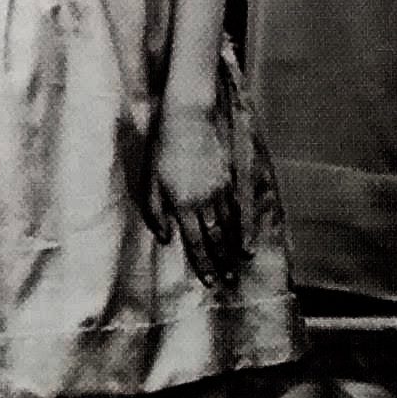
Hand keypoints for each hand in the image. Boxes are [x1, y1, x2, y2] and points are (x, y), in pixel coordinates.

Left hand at [150, 95, 242, 286]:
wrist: (190, 115)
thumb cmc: (163, 146)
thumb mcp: (149, 180)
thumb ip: (155, 213)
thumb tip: (165, 240)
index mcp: (182, 204)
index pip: (195, 243)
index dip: (203, 264)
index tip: (210, 281)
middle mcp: (205, 201)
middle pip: (216, 239)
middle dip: (222, 262)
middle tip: (229, 282)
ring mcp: (221, 189)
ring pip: (230, 225)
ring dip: (234, 248)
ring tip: (238, 265)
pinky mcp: (231, 177)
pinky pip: (239, 208)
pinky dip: (243, 226)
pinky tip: (246, 237)